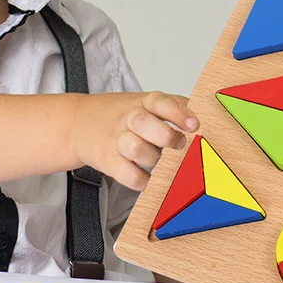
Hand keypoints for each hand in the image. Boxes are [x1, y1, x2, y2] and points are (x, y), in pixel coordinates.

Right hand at [71, 91, 197, 190]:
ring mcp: (116, 140)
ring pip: (137, 149)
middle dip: (167, 136)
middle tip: (179, 143)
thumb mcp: (145, 102)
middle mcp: (128, 119)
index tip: (194, 125)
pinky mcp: (107, 161)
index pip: (160, 102)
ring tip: (157, 158)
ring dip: (153, 158)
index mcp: (142, 102)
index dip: (179, 113)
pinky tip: (147, 177)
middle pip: (145, 124)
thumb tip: (204, 111)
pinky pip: (128, 175)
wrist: (78, 124)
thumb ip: (173, 105)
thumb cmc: (121, 114)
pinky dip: (142, 180)